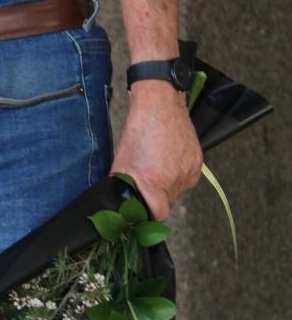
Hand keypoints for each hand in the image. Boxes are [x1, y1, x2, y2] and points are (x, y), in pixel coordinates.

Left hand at [110, 86, 201, 219]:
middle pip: (168, 203)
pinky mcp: (198, 162)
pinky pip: (188, 179)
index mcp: (154, 182)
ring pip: (179, 191)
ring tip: (157, 167)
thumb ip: (122, 185)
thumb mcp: (121, 160)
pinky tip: (169, 161)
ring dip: (168, 185)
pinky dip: (179, 175)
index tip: (143, 207)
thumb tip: (120, 200)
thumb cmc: (138, 129)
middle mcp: (175, 181)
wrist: (160, 104)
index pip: (158, 215)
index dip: (149, 213)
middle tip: (147, 182)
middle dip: (157, 197)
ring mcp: (189, 172)